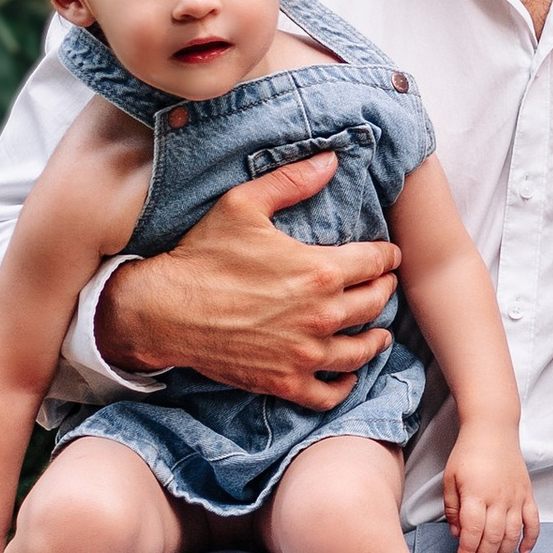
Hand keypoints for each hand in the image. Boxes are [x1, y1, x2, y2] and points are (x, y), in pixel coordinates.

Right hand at [94, 152, 398, 403]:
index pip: (375, 263)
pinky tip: (347, 374)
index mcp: (319, 272)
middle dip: (383, 290)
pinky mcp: (284, 382)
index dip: (387, 256)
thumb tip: (331, 160)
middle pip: (374, 304)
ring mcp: (304, 354)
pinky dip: (344, 385)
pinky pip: (329, 393)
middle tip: (383, 285)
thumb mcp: (244, 205)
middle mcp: (321, 316)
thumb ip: (292, 181)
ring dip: (375, 338)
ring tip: (378, 331)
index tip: (389, 255)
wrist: (164, 310)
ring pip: (360, 350)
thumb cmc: (203, 256)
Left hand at [445, 426, 539, 552]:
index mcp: (476, 495)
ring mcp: (516, 498)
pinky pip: (533, 522)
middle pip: (493, 538)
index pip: (473, 532)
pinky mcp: (527, 494)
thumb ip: (452, 508)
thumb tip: (458, 534)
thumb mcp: (450, 479)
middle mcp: (499, 499)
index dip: (468, 552)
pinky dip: (531, 540)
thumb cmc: (468, 453)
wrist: (493, 429)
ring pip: (512, 535)